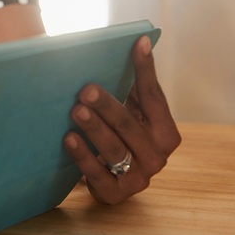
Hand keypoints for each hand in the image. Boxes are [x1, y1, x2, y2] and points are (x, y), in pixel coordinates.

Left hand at [63, 35, 180, 203]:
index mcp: (165, 131)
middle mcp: (157, 156)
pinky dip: (83, 155)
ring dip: (94, 128)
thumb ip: (134, 85)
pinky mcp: (116, 193)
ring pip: (114, 148)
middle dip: (107, 105)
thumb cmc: (119, 135)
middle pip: (129, 125)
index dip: (145, 69)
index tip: (136, 43)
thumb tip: (136, 41)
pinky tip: (68, 138)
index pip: (154, 97)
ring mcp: (139, 177)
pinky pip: (98, 173)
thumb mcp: (132, 111)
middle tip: (86, 89)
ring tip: (76, 110)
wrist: (107, 177)